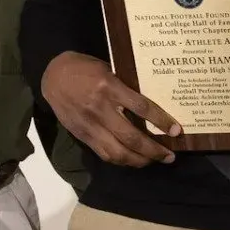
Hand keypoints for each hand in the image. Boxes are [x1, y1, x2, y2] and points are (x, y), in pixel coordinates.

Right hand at [40, 52, 178, 167]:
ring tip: (154, 161)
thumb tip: (151, 105)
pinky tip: (133, 160)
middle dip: (154, 151)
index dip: (161, 121)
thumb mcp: (109, 69)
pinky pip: (104, 153)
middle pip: (131, 138)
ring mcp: (90, 125)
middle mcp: (101, 109)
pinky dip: (121, 160)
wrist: (53, 77)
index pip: (142, 108)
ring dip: (139, 161)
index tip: (176, 131)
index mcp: (110, 87)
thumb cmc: (85, 69)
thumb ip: (126, 86)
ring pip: (118, 152)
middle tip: (170, 155)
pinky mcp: (82, 135)